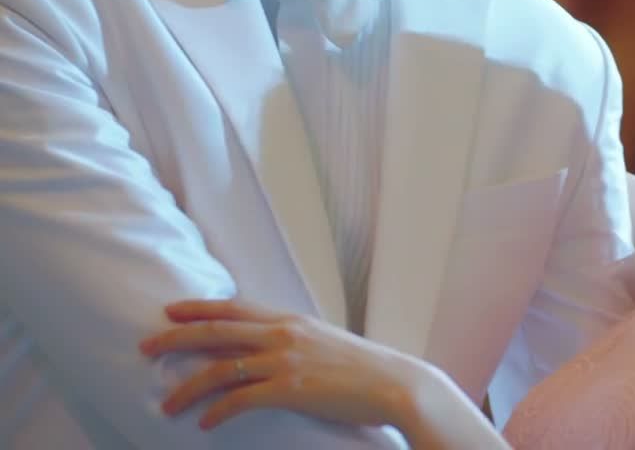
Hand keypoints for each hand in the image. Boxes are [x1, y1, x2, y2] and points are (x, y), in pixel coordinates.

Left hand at [139, 299, 425, 431]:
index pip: (234, 307)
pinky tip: (204, 423)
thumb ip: (291, 342)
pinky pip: (240, 399)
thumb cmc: (362, 369)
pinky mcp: (290, 388)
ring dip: (187, 387)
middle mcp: (283, 334)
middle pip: (217, 332)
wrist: (393, 383)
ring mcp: (285, 360)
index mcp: (290, 320)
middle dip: (175, 338)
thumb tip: (263, 350)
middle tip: (145, 347)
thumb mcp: (323, 343)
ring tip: (166, 405)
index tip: (170, 310)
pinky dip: (217, 412)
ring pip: (220, 369)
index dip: (199, 308)